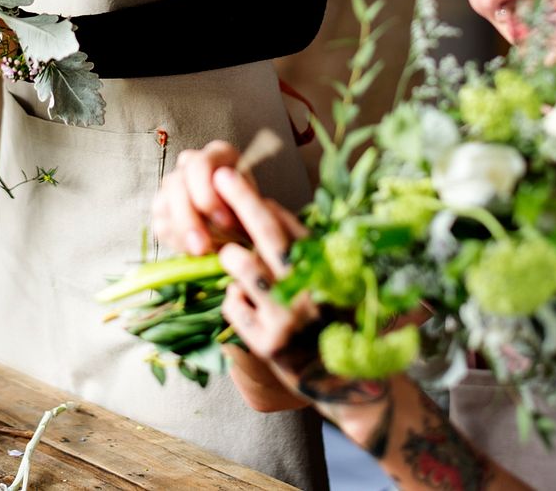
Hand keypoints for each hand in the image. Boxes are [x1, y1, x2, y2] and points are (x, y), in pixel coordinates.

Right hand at [152, 140, 248, 254]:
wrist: (247, 232)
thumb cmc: (254, 215)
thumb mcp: (256, 207)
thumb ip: (243, 198)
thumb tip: (227, 189)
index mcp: (218, 154)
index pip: (199, 165)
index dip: (207, 195)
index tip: (225, 222)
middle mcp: (192, 163)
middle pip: (176, 184)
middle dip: (189, 218)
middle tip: (204, 245)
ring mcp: (174, 184)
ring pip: (163, 204)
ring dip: (181, 231)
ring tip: (200, 251)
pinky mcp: (163, 210)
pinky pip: (160, 224)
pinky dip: (175, 240)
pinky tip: (193, 250)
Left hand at [214, 167, 314, 357]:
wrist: (335, 379)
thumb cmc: (324, 316)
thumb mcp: (324, 278)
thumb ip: (299, 248)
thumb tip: (265, 207)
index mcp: (326, 271)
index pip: (288, 224)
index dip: (257, 201)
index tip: (233, 177)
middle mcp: (310, 290)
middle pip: (269, 235)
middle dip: (242, 201)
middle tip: (221, 175)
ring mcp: (288, 318)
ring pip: (245, 268)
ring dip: (233, 257)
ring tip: (233, 258)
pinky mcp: (268, 344)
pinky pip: (234, 304)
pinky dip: (235, 299)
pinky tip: (248, 305)